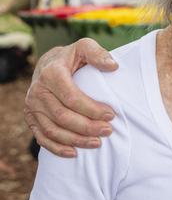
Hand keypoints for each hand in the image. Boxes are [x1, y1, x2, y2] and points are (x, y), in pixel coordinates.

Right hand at [24, 38, 118, 157]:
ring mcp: (32, 106)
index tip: (111, 115)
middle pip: (63, 117)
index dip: (92, 109)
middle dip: (87, 127)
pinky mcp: (31, 118)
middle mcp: (38, 91)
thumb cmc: (72, 56)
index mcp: (51, 74)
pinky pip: (42, 137)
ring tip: (97, 143)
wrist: (48, 63)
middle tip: (108, 131)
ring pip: (53, 130)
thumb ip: (98, 54)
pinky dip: (57, 148)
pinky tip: (74, 153)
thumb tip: (113, 66)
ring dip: (76, 140)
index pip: (72, 98)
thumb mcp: (84, 46)